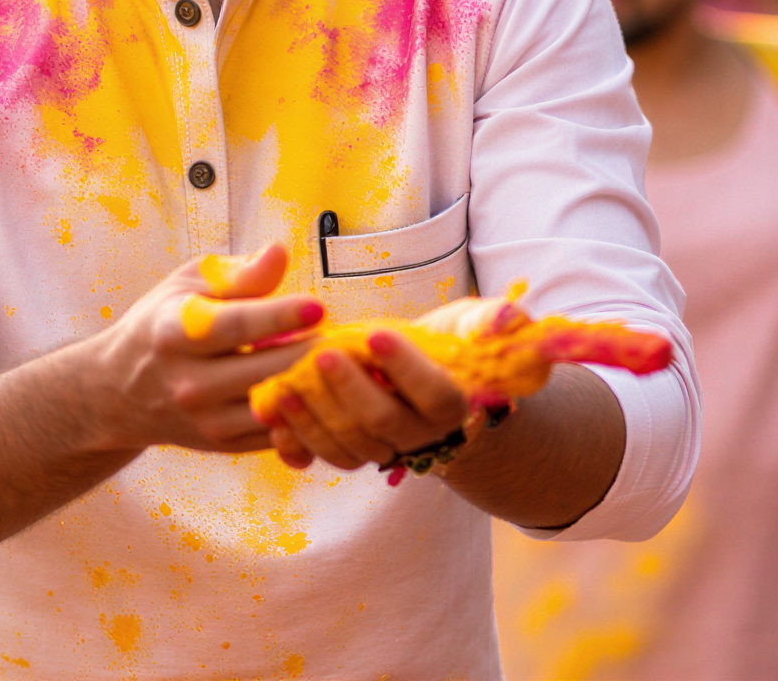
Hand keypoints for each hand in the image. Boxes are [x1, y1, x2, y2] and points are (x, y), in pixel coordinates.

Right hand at [81, 242, 322, 455]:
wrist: (119, 391)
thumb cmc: (162, 322)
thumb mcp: (188, 285)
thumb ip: (238, 274)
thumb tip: (281, 253)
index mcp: (177, 333)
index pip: (236, 325)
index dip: (280, 315)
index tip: (318, 306)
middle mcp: (189, 382)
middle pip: (265, 369)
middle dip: (312, 351)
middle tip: (350, 335)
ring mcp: (206, 420)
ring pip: (275, 408)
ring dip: (314, 386)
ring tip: (346, 363)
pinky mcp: (223, 445)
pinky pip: (275, 436)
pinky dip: (306, 415)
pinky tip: (329, 392)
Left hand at [255, 291, 518, 473]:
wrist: (434, 386)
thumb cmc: (454, 345)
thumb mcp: (476, 324)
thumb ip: (493, 322)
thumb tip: (506, 321)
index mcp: (453, 403)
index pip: (435, 393)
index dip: (405, 368)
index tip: (376, 333)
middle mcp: (419, 435)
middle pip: (382, 422)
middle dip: (350, 389)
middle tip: (321, 353)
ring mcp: (383, 448)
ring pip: (347, 444)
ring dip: (311, 415)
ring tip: (282, 382)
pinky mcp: (351, 451)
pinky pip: (322, 456)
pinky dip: (294, 439)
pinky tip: (271, 412)